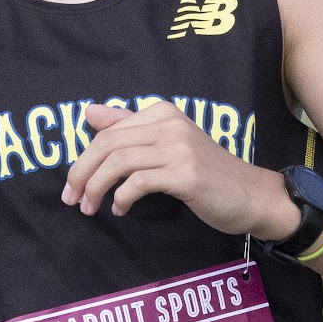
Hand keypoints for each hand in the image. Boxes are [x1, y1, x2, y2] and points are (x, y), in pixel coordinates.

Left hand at [61, 103, 300, 237]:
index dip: (83, 158)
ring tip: (90, 208)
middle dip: (82, 173)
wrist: (251, 195)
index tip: (73, 185)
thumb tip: (89, 112)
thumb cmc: (206, 173)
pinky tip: (120, 209)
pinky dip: (122, 197)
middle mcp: (170, 123)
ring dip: (96, 188)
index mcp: (162, 113)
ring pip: (119, 162)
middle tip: (72, 199)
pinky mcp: (186, 174)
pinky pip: (139, 182)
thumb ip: (129, 127)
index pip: (108, 131)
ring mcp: (179, 147)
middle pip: (108, 144)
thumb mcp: (166, 145)